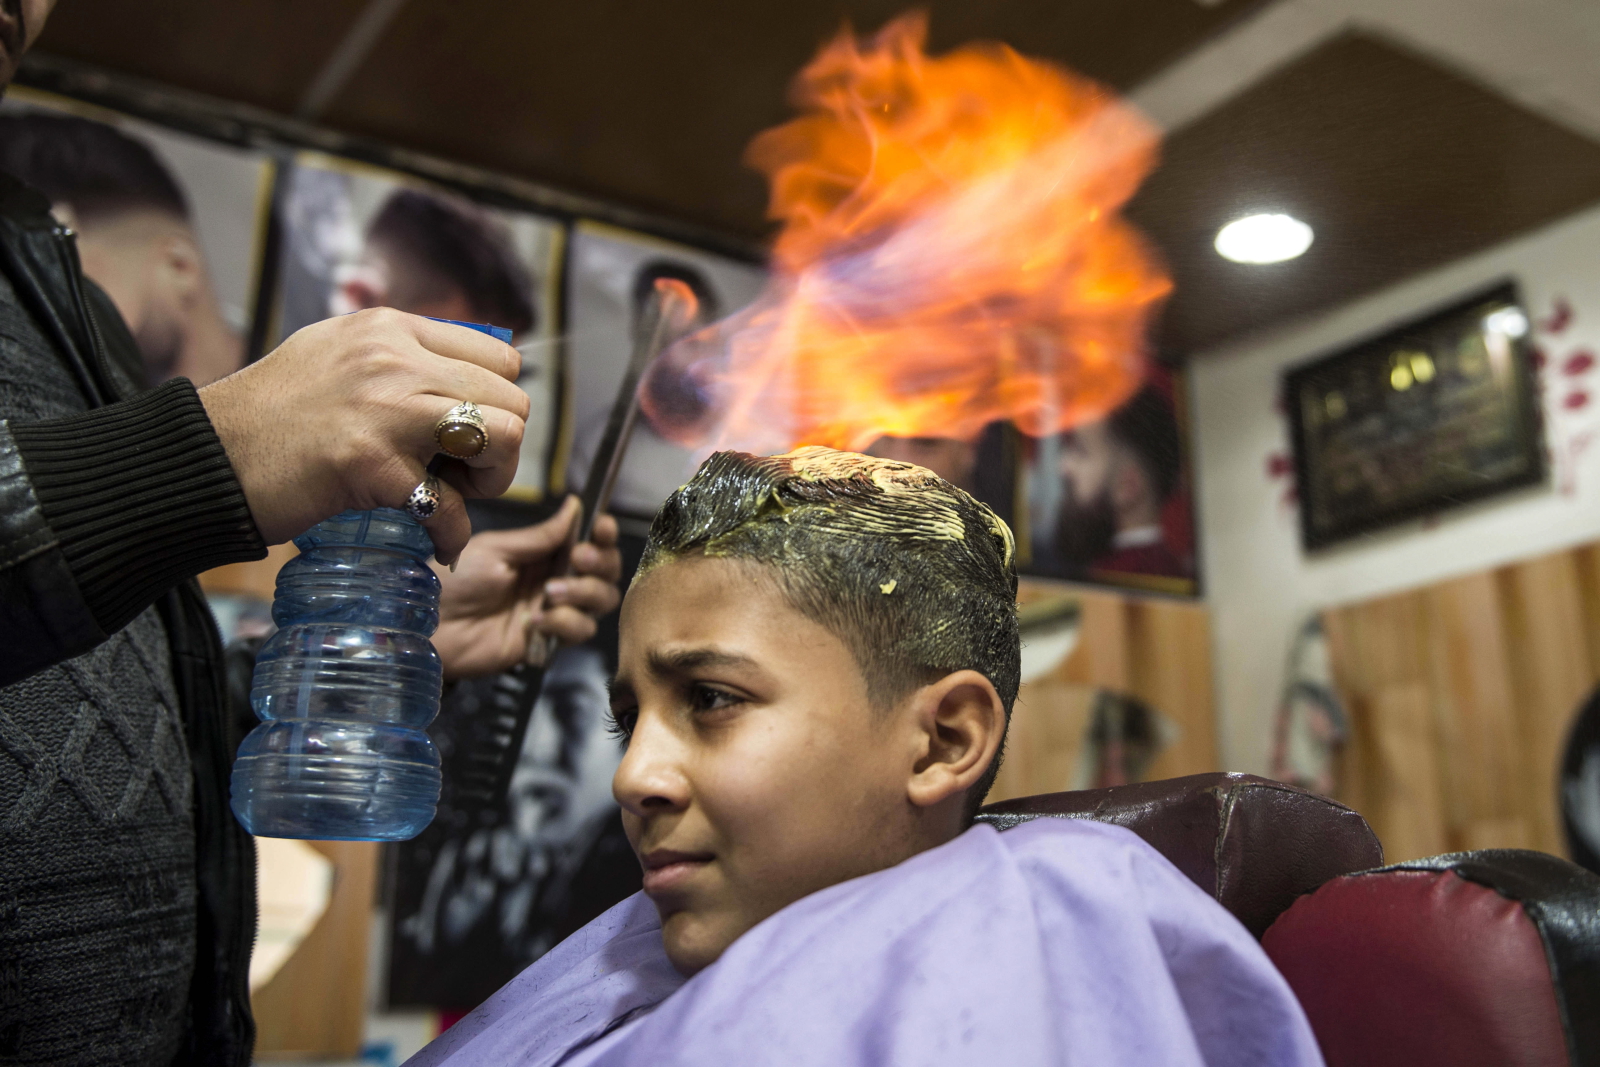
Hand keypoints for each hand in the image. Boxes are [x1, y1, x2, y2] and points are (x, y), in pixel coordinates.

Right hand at [198, 308, 528, 563]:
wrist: (204, 458)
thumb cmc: (268, 418)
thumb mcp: (334, 355)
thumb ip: (395, 358)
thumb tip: (461, 377)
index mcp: (389, 329)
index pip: (499, 356)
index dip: (497, 403)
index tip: (467, 435)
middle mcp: (395, 358)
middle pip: (513, 399)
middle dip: (501, 447)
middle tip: (460, 476)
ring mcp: (386, 409)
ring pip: (507, 437)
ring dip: (491, 481)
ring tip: (450, 498)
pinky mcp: (372, 464)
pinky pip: (451, 507)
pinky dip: (452, 535)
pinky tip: (436, 542)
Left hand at [431, 496, 623, 679]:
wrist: (432, 626)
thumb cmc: (455, 582)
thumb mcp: (497, 550)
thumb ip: (541, 536)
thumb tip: (575, 506)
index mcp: (542, 554)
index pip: (588, 541)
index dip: (602, 535)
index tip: (601, 527)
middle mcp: (554, 580)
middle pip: (605, 572)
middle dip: (600, 563)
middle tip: (578, 559)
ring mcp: (554, 611)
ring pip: (600, 602)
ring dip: (583, 593)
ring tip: (550, 592)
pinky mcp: (548, 640)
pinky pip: (579, 631)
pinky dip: (564, 622)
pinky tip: (535, 620)